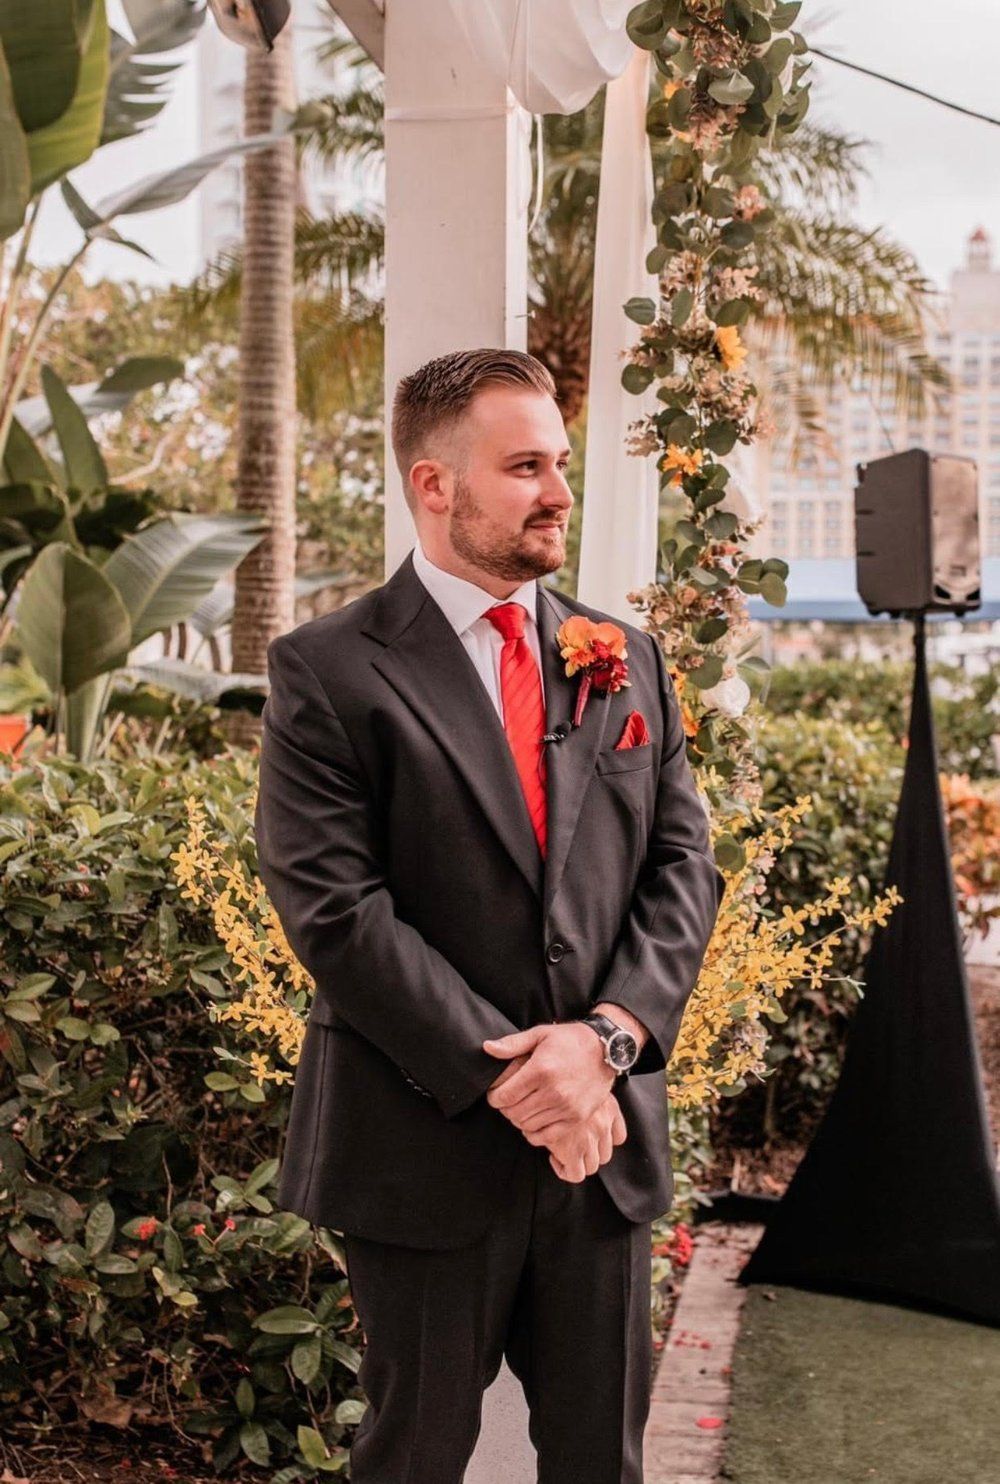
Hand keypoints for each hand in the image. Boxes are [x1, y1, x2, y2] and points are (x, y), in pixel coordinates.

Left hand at [482, 1021, 616, 1131]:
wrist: (606, 1050)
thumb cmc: (569, 1040)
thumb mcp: (540, 1034)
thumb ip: (512, 1044)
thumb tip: (487, 1048)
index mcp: (540, 1069)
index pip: (505, 1095)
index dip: (494, 1098)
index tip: (495, 1094)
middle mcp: (553, 1091)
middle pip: (514, 1113)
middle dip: (505, 1109)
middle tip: (507, 1102)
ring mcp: (567, 1106)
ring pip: (528, 1125)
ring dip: (519, 1120)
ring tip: (521, 1109)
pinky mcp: (578, 1117)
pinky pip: (548, 1136)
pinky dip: (536, 1134)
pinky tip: (534, 1123)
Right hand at [526, 1092, 627, 1181]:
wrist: (543, 1083)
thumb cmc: (558, 1077)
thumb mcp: (581, 1084)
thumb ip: (588, 1099)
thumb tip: (589, 1114)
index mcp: (610, 1108)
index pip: (618, 1137)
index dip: (604, 1143)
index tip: (588, 1140)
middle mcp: (604, 1123)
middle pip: (605, 1154)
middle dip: (588, 1155)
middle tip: (571, 1147)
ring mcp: (590, 1137)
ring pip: (592, 1165)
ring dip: (578, 1163)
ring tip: (562, 1153)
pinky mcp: (573, 1149)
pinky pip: (576, 1174)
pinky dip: (565, 1171)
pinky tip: (554, 1158)